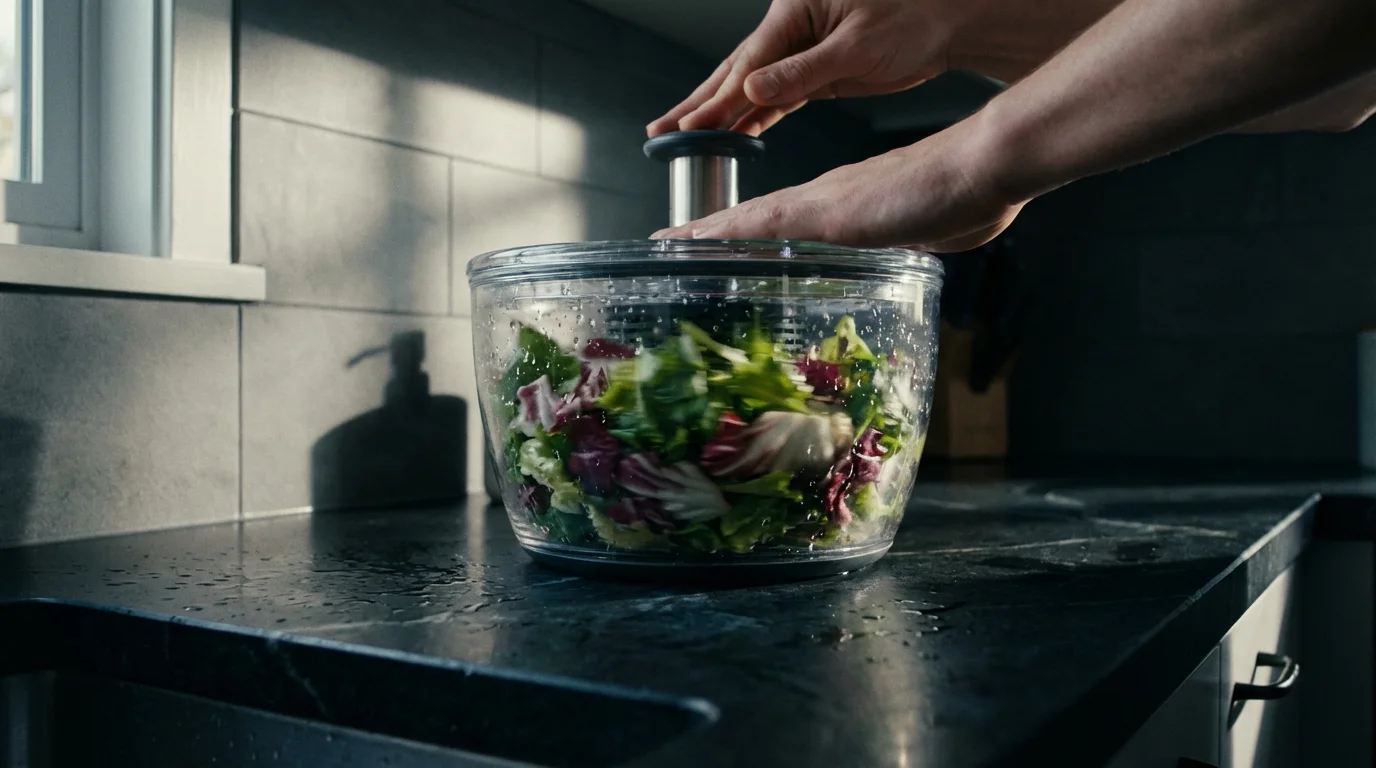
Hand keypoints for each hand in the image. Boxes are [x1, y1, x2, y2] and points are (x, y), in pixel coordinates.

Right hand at [647, 0, 970, 137]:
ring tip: (682, 136)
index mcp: (796, 9)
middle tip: (661, 131)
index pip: (747, 62)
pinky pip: (775, 97)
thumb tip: (753, 92)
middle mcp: (792, 26)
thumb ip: (803, 73)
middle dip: (699, 104)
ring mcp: (802, 49)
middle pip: (735, 71)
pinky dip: (752, 118)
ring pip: (750, 86)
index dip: (716, 98)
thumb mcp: (857, 48)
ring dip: (718, 114)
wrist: (952, 20)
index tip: (691, 127)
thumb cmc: (915, 17)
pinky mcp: (816, 70)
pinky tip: (730, 135)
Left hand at [651, 115, 1027, 251]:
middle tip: (673, 240)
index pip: (788, 220)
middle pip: (758, 217)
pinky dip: (723, 231)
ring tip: (667, 240)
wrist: (986, 166)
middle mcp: (827, 198)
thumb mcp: (934, 233)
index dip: (751, 231)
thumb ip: (916, 241)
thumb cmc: (972, 196)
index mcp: (848, 204)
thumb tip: (919, 248)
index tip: (720, 242)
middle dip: (716, 230)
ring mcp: (824, 202)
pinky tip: (693, 240)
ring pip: (750, 218)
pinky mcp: (827, 211)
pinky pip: (762, 222)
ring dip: (708, 231)